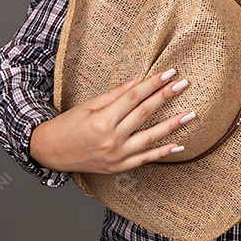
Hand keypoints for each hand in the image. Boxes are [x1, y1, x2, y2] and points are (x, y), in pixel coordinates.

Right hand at [29, 68, 194, 174]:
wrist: (50, 153)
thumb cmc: (67, 126)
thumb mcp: (88, 106)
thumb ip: (115, 94)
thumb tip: (139, 79)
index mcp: (102, 120)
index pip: (134, 97)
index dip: (153, 84)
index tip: (169, 73)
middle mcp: (111, 139)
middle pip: (144, 113)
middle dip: (166, 97)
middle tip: (183, 84)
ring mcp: (116, 156)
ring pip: (150, 138)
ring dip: (172, 125)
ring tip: (190, 114)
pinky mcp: (119, 167)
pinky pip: (145, 159)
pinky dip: (163, 152)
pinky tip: (178, 145)